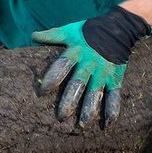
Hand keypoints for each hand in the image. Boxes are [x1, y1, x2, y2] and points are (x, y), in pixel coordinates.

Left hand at [32, 14, 141, 128]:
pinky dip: (112, 109)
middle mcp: (90, 63)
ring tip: (83, 124)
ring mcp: (103, 72)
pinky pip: (114, 95)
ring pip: (96, 92)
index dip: (52, 78)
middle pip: (78, 83)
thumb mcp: (70, 31)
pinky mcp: (115, 77)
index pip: (62, 65)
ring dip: (90, 109)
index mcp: (76, 51)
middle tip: (61, 116)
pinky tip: (108, 123)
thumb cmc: (88, 31)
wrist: (118, 28)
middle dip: (69, 100)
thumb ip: (52, 36)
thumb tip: (33, 36)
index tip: (42, 92)